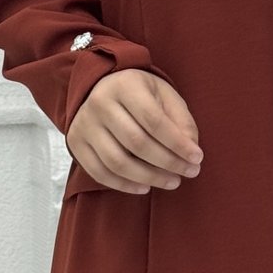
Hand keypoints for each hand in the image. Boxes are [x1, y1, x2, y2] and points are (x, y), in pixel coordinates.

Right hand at [66, 68, 203, 194]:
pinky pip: (99, 172)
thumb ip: (181, 120)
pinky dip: (124, 185)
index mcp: (125, 86)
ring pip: (118, 162)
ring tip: (172, 182)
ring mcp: (84, 124)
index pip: (154, 120)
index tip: (197, 158)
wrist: (100, 87)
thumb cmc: (139, 93)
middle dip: (168, 163)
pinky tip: (145, 187)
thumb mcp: (164, 95)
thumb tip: (191, 150)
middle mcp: (100, 103)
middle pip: (137, 143)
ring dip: (149, 178)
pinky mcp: (76, 143)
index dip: (177, 143)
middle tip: (189, 173)